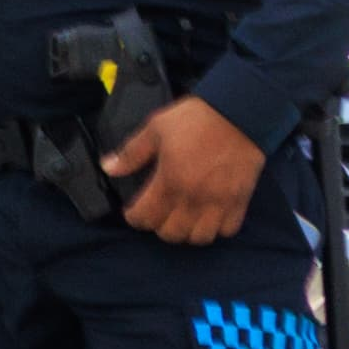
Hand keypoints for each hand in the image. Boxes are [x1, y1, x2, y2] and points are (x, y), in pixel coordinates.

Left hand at [108, 95, 262, 244]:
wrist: (239, 110)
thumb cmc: (197, 118)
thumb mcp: (156, 128)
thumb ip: (132, 152)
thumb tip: (109, 167)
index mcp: (170, 180)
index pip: (145, 217)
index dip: (134, 217)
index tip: (133, 210)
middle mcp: (194, 197)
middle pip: (171, 234)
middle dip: (158, 226)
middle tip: (157, 213)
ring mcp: (219, 201)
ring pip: (199, 237)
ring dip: (187, 232)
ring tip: (182, 218)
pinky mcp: (240, 199)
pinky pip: (227, 229)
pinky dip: (216, 228)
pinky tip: (208, 216)